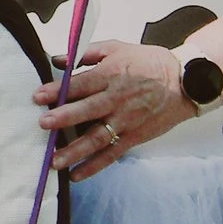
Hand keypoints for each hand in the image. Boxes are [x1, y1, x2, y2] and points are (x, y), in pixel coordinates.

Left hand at [33, 38, 194, 177]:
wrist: (185, 82)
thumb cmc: (148, 63)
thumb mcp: (117, 48)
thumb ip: (86, 54)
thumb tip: (58, 60)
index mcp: (111, 74)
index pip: (81, 83)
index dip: (58, 90)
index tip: (37, 96)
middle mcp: (117, 99)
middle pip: (88, 110)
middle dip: (64, 118)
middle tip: (43, 125)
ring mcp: (126, 121)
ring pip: (98, 138)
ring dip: (75, 151)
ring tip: (54, 161)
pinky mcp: (134, 137)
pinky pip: (112, 154)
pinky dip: (94, 166)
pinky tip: (76, 175)